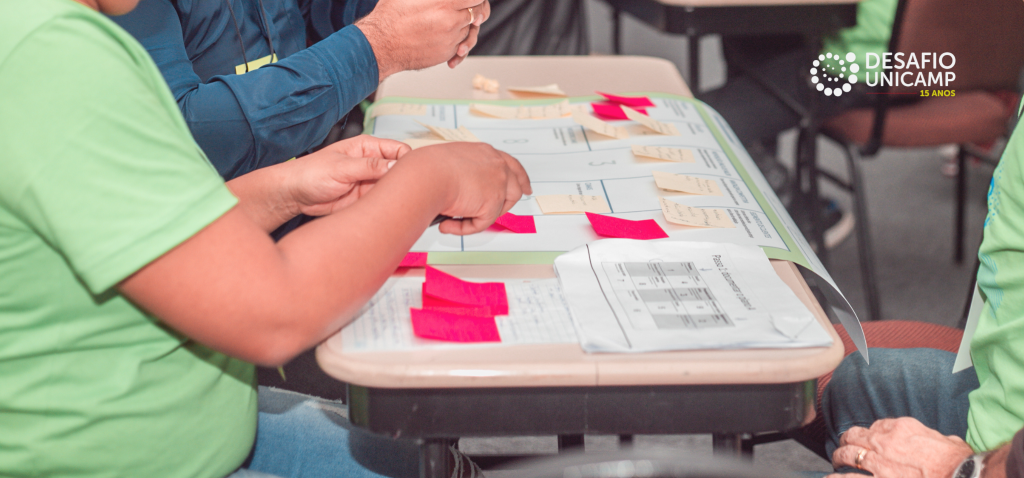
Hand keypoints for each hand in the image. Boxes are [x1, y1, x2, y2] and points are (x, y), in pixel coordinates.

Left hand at [284, 137, 409, 215]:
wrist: (294, 195)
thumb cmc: (310, 172)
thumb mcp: (341, 167)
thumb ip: (370, 166)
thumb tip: (396, 165)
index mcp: (368, 148)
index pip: (399, 151)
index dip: (408, 162)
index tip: (410, 176)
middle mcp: (372, 164)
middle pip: (400, 171)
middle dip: (405, 182)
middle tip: (408, 194)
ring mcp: (369, 182)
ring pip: (393, 189)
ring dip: (395, 196)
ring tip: (396, 204)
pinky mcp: (365, 199)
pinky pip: (382, 203)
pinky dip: (386, 207)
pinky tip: (386, 211)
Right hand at [357, 0, 491, 79]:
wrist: (381, 45)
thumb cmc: (390, 17)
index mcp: (444, 3)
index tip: (473, 0)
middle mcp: (451, 21)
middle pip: (476, 14)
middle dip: (474, 11)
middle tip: (470, 10)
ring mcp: (450, 39)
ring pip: (469, 31)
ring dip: (464, 26)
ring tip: (450, 23)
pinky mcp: (446, 53)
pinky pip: (460, 47)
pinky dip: (457, 42)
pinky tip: (447, 38)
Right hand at [398, 142, 530, 234]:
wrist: (425, 176)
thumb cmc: (426, 168)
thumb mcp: (449, 162)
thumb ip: (460, 173)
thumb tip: (456, 190)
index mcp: (485, 152)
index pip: (509, 164)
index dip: (518, 177)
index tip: (524, 186)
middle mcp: (496, 165)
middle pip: (516, 185)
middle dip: (511, 200)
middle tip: (501, 210)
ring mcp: (497, 184)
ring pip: (503, 206)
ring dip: (485, 215)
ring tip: (465, 218)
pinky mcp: (492, 203)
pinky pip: (481, 223)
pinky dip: (464, 228)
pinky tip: (448, 224)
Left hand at [829, 417, 973, 477]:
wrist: (961, 477)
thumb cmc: (959, 463)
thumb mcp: (947, 442)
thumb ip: (932, 438)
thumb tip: (936, 442)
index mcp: (902, 428)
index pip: (877, 426)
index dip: (872, 434)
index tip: (871, 441)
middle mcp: (885, 442)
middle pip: (855, 436)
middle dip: (848, 442)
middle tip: (846, 448)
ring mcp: (878, 463)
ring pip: (847, 455)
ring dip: (839, 458)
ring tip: (836, 462)